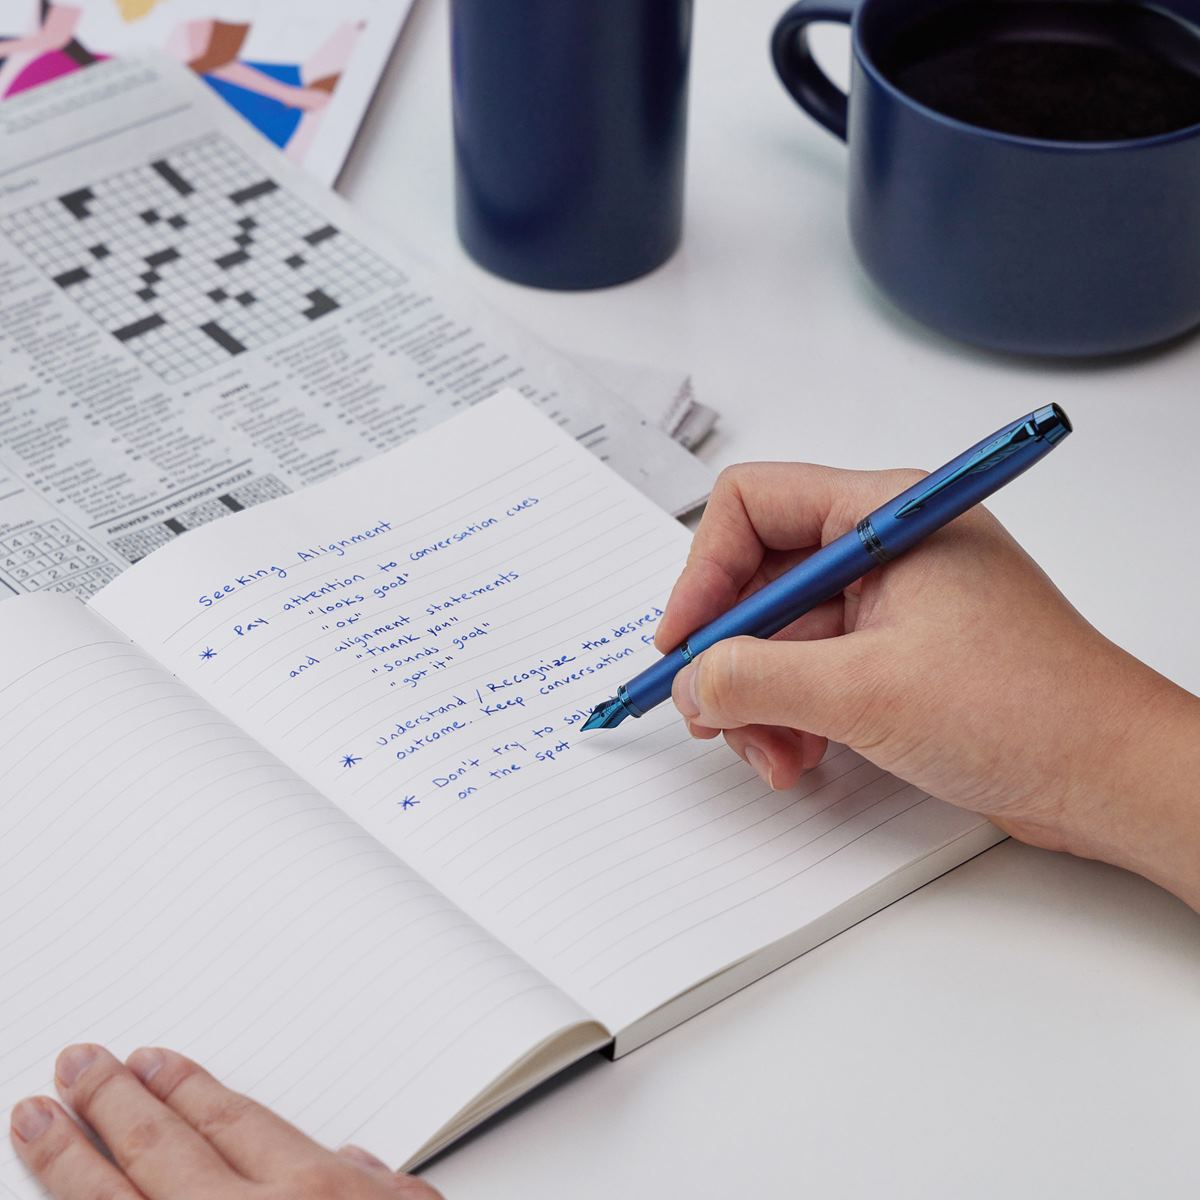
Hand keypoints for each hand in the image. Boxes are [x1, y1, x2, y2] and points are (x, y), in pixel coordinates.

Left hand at [10, 1044, 441, 1199]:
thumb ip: (381, 1189)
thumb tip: (352, 1160)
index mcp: (315, 1196)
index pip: (232, 1122)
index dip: (186, 1087)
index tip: (147, 1062)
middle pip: (165, 1149)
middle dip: (113, 1103)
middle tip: (75, 1066)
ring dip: (70, 1160)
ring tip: (36, 1119)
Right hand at [657, 463, 1199, 907]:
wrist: (1112, 777)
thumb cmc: (1029, 711)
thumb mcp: (865, 692)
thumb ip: (756, 680)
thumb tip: (690, 679)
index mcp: (886, 515)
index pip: (752, 505)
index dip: (703, 573)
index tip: (682, 643)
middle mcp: (884, 548)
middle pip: (757, 579)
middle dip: (729, 655)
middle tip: (709, 713)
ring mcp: (891, 604)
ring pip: (779, 635)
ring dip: (758, 698)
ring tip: (772, 755)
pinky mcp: (896, 654)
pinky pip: (812, 670)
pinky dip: (791, 714)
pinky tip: (802, 758)